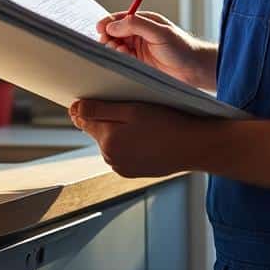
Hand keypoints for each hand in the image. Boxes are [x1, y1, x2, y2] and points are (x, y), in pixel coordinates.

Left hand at [69, 100, 209, 177]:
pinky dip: (128, 144)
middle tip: (128, 107)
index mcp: (107, 140)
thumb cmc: (167, 124)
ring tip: (141, 123)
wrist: (194, 147)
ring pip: (110, 142)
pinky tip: (145, 136)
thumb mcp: (133, 109)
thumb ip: (100, 110)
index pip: (83, 119)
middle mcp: (110, 157)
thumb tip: (75, 109)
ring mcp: (121, 167)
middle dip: (105, 119)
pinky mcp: (132, 172)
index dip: (88, 106)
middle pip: (97, 131)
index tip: (97, 97)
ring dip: (118, 132)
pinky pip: (122, 153)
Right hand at [95, 10, 206, 85]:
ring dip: (113, 48)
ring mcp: (138, 49)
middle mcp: (139, 34)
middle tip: (111, 43)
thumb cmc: (181, 48)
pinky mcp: (138, 64)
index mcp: (144, 22)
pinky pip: (122, 59)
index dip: (108, 22)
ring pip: (115, 47)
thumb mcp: (159, 32)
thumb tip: (113, 25)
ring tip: (120, 51)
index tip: (100, 28)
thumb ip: (136, 25)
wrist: (194, 70)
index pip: (120, 19)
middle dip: (108, 37)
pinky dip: (119, 59)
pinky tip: (125, 60)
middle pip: (114, 33)